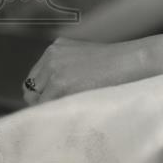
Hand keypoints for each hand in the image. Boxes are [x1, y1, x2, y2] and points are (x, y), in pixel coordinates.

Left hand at [22, 37, 138, 105]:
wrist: (132, 62)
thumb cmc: (114, 66)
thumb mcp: (83, 59)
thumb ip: (63, 71)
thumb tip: (43, 98)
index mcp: (55, 48)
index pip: (34, 79)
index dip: (42, 93)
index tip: (56, 103)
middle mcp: (51, 56)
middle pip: (31, 89)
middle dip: (43, 101)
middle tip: (63, 111)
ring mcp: (54, 70)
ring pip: (38, 101)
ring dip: (50, 108)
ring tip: (71, 112)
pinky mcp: (60, 85)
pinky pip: (47, 108)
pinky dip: (57, 114)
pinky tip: (74, 112)